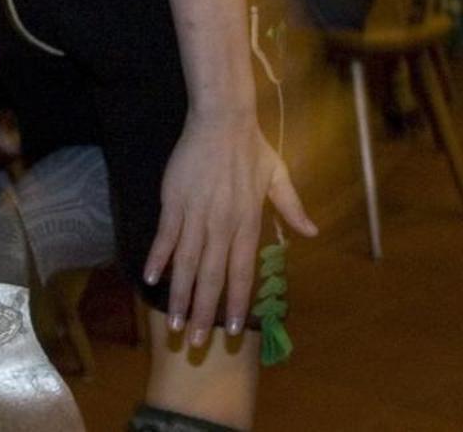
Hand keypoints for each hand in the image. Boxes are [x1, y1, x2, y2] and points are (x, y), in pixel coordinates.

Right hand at [143, 112, 316, 345]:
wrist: (222, 119)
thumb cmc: (251, 147)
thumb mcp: (279, 176)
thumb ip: (292, 207)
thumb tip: (312, 232)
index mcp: (247, 222)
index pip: (242, 272)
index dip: (238, 304)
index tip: (234, 332)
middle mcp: (222, 224)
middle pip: (211, 277)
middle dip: (203, 312)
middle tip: (195, 342)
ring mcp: (197, 214)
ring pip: (186, 263)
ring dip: (179, 295)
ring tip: (173, 323)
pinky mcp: (174, 201)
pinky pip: (166, 236)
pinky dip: (158, 258)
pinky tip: (150, 278)